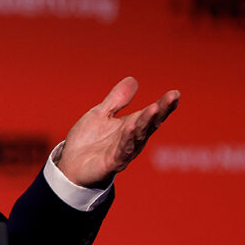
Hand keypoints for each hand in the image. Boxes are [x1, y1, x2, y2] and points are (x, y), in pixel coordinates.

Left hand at [57, 77, 179, 187]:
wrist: (69, 166)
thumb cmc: (87, 141)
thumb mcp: (101, 114)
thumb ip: (116, 100)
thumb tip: (133, 79)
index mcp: (131, 126)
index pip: (150, 114)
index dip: (163, 105)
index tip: (175, 93)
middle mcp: (132, 140)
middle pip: (149, 123)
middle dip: (161, 110)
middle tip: (172, 97)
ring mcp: (123, 152)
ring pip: (138, 135)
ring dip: (146, 122)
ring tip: (154, 108)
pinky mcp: (112, 162)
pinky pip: (122, 150)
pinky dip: (127, 139)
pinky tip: (130, 127)